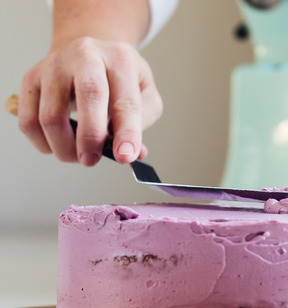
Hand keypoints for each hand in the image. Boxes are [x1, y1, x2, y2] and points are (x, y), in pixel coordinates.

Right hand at [18, 36, 160, 165]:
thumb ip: (143, 121)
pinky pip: (29, 121)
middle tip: (92, 160)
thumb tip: (134, 152)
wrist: (87, 54)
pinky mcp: (31, 79)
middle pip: (88, 96)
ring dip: (65, 147)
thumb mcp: (144, 92)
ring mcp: (54, 65)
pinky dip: (43, 143)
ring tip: (80, 155)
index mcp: (121, 59)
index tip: (125, 156)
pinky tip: (60, 145)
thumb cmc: (117, 78)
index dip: (127, 133)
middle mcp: (86, 55)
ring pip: (51, 116)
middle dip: (91, 137)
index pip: (126, 100)